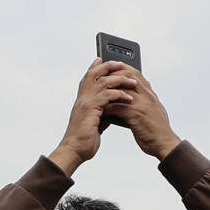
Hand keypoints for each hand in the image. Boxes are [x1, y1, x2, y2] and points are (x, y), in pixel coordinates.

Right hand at [47, 60, 137, 175]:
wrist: (75, 151)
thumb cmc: (84, 141)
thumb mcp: (96, 122)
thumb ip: (103, 112)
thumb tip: (114, 109)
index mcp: (82, 100)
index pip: (88, 77)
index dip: (95, 66)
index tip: (103, 58)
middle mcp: (82, 98)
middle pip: (94, 74)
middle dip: (109, 66)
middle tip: (123, 64)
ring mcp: (85, 103)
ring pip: (104, 82)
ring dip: (121, 80)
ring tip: (134, 83)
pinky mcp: (90, 109)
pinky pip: (107, 96)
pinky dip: (120, 95)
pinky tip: (129, 99)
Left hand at [107, 66, 180, 159]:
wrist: (165, 144)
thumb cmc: (158, 130)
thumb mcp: (153, 110)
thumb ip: (145, 100)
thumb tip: (134, 96)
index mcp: (150, 94)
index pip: (135, 73)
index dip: (121, 68)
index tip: (110, 69)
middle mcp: (147, 95)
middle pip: (127, 76)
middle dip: (111, 75)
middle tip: (99, 79)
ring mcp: (142, 104)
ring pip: (121, 89)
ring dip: (107, 91)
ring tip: (97, 95)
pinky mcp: (136, 115)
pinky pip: (118, 107)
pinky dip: (108, 108)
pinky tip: (102, 111)